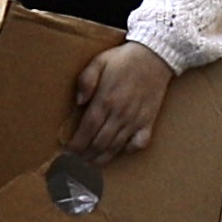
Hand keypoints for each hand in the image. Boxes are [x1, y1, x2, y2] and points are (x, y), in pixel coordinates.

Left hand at [69, 39, 174, 162]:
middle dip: (85, 156)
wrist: (155, 56)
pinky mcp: (148, 121)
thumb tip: (79, 102)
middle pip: (99, 143)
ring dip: (101, 158)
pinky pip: (138, 143)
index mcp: (105, 100)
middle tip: (75, 163)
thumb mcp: (99, 61)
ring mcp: (135, 120)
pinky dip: (128, 150)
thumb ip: (86, 81)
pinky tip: (119, 152)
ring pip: (115, 146)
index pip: (86, 130)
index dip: (76, 145)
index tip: (67, 153)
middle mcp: (119, 114)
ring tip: (90, 164)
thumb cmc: (124, 59)